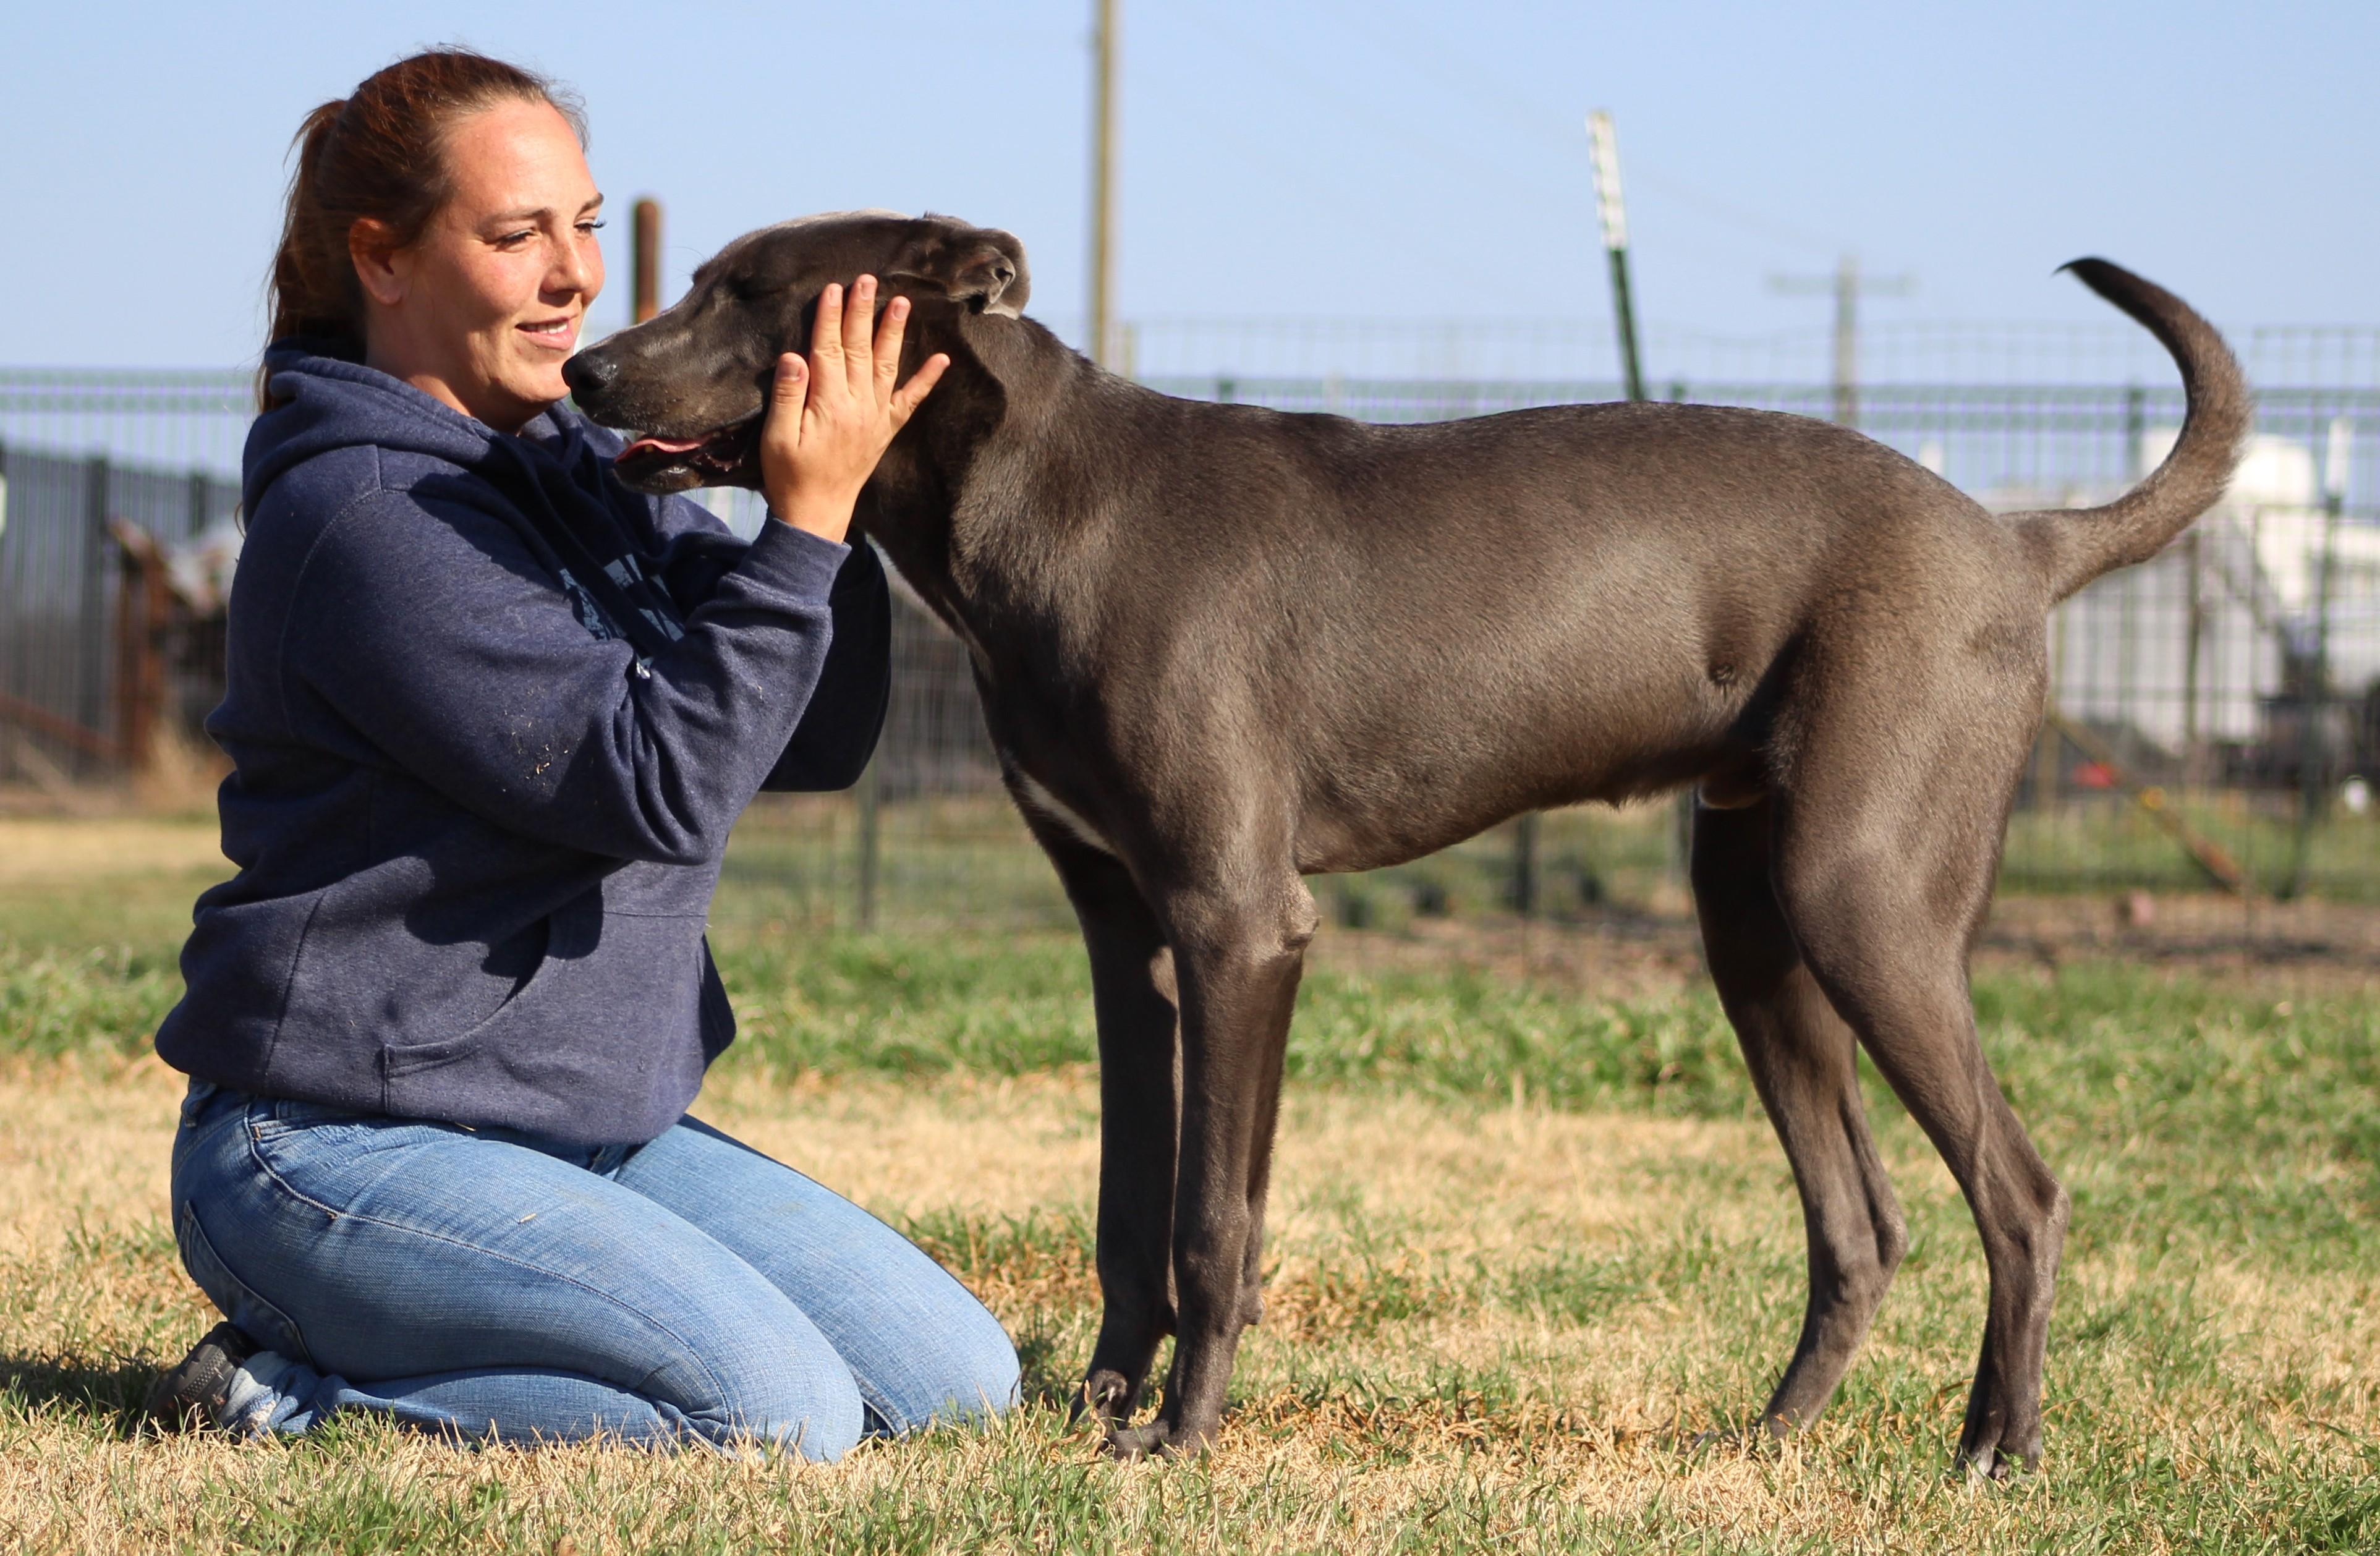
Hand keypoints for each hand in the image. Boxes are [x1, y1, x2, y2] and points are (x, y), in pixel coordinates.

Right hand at [760, 275, 948, 543]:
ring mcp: (875, 417)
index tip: (834, 288)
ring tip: (901, 303)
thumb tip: (794, 356)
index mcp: (829, 405)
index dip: (830, 318)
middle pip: (859, 349)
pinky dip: (927, 380)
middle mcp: (858, 406)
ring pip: (886, 366)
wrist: (817, 514)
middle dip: (862, 313)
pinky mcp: (885, 430)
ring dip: (893, 333)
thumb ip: (787, 397)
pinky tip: (942, 360)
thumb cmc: (790, 477)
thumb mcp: (777, 439)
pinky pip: (910, 401)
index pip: (828, 350)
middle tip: (867, 280)